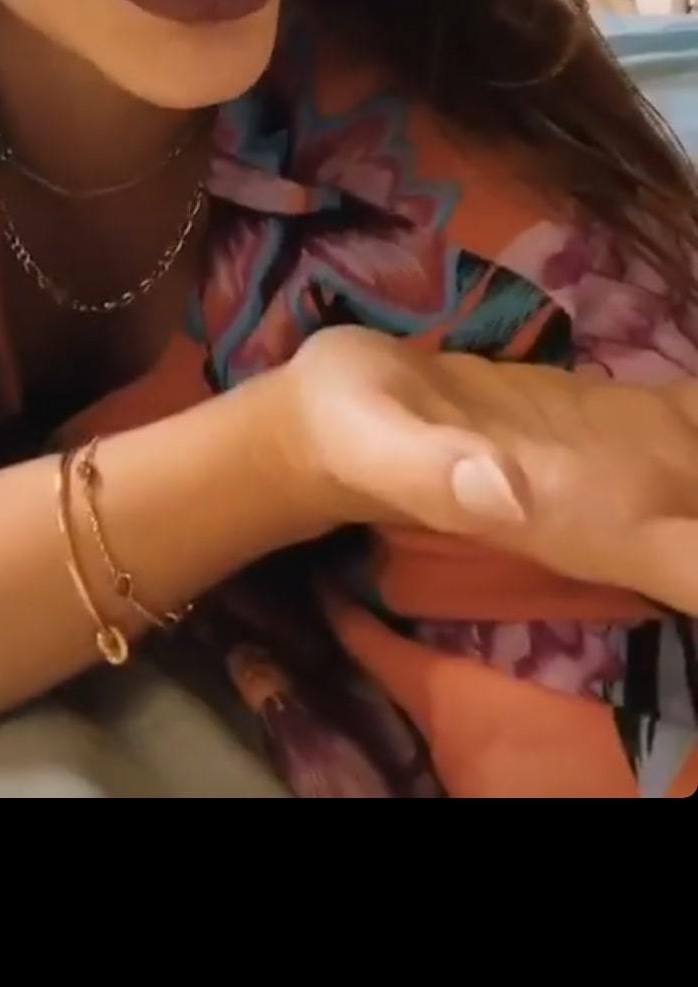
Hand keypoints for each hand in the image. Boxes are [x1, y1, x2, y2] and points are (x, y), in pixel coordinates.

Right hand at [285, 325, 697, 613]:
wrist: (326, 425)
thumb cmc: (352, 432)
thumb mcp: (384, 441)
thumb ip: (442, 468)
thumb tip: (507, 487)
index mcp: (582, 515)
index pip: (691, 561)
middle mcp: (621, 502)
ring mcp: (621, 467)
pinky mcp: (610, 425)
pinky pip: (695, 429)